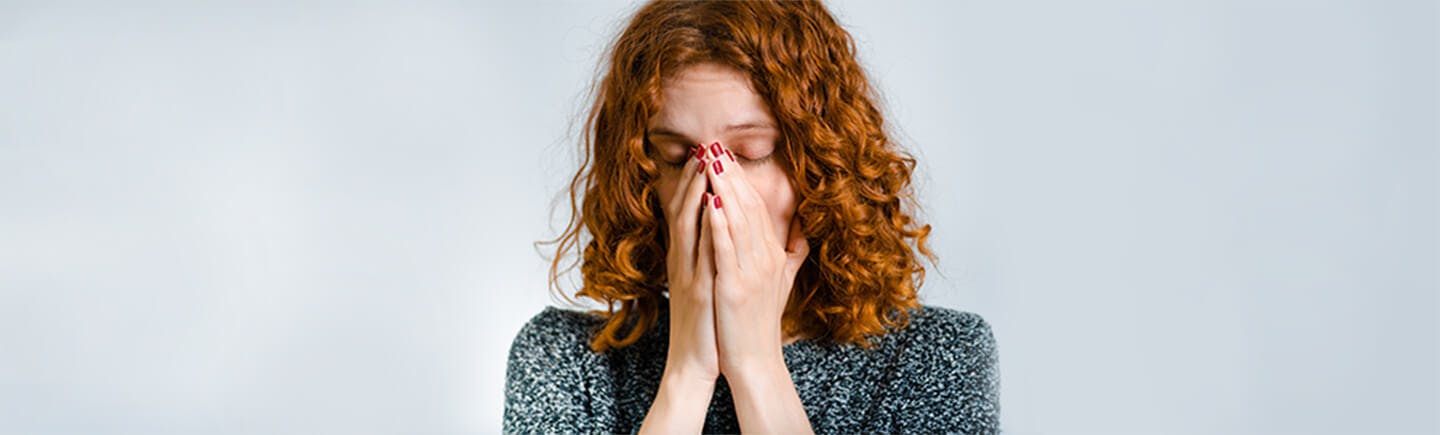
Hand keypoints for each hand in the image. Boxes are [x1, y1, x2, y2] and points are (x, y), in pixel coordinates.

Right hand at [660, 143, 720, 382]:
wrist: (693, 364)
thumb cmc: (705, 326)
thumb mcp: (708, 286)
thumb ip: (712, 260)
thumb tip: (722, 237)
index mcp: (687, 261)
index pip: (689, 214)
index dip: (695, 184)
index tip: (707, 156)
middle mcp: (683, 263)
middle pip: (684, 211)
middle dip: (695, 178)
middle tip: (704, 147)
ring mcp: (688, 275)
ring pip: (689, 226)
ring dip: (696, 193)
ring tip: (705, 165)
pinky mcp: (698, 291)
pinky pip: (702, 254)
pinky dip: (706, 229)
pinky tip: (714, 208)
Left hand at [699, 141, 810, 377]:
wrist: (755, 361)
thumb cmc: (761, 323)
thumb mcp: (782, 283)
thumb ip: (792, 254)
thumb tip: (802, 231)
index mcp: (773, 255)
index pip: (757, 208)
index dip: (741, 180)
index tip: (726, 155)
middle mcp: (766, 258)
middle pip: (748, 206)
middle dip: (731, 174)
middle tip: (715, 145)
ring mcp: (752, 272)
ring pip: (738, 220)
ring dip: (724, 188)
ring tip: (711, 161)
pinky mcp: (734, 286)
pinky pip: (726, 249)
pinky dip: (719, 224)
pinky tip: (709, 201)